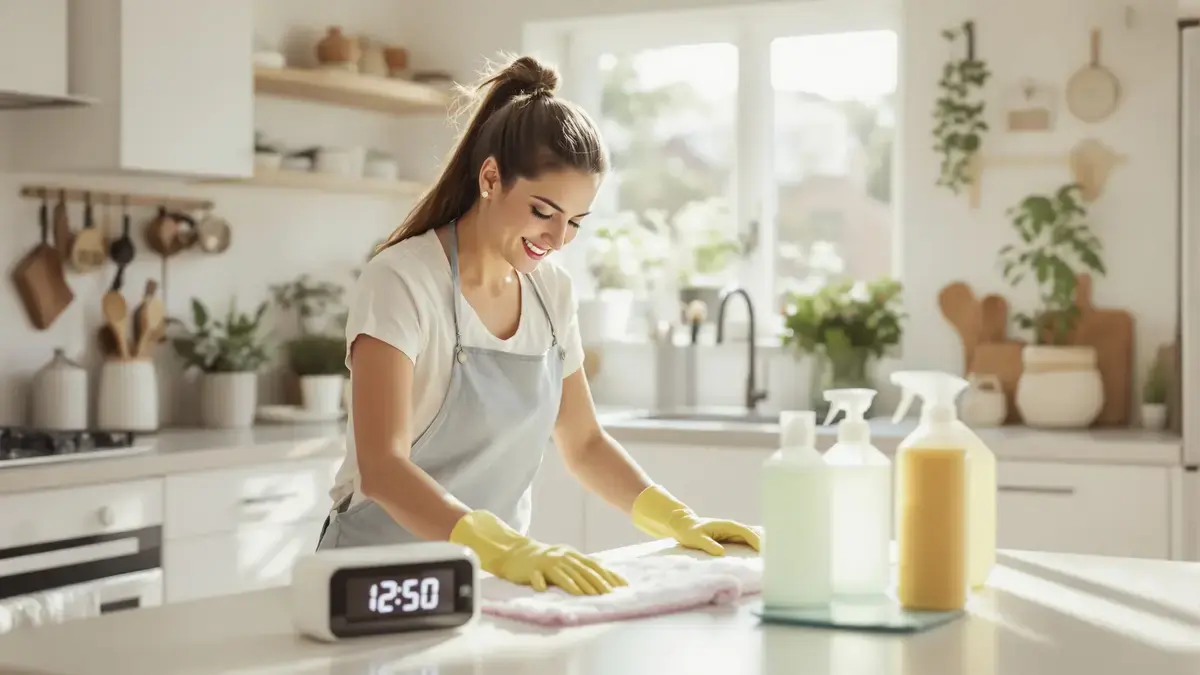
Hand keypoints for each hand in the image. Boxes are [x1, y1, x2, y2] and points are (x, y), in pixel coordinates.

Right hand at [450, 510, 626, 595]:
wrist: (516, 553)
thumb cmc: (545, 561)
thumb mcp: (565, 560)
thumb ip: (581, 568)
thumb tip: (605, 579)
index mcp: (572, 555)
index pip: (594, 565)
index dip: (608, 575)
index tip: (622, 586)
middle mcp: (562, 557)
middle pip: (582, 570)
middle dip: (596, 582)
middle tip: (607, 594)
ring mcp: (546, 562)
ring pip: (563, 574)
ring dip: (575, 584)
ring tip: (586, 595)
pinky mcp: (531, 569)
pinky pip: (536, 577)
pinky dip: (540, 583)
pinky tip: (544, 590)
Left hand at [631, 485, 762, 555]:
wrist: (684, 526)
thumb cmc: (689, 532)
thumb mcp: (696, 539)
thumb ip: (708, 545)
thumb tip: (721, 553)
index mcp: (729, 526)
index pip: (749, 534)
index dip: (759, 542)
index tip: (767, 553)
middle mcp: (735, 528)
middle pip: (756, 535)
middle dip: (767, 544)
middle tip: (778, 558)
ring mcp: (735, 533)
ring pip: (755, 539)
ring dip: (764, 547)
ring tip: (775, 560)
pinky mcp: (734, 539)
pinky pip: (750, 543)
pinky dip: (757, 549)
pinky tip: (764, 558)